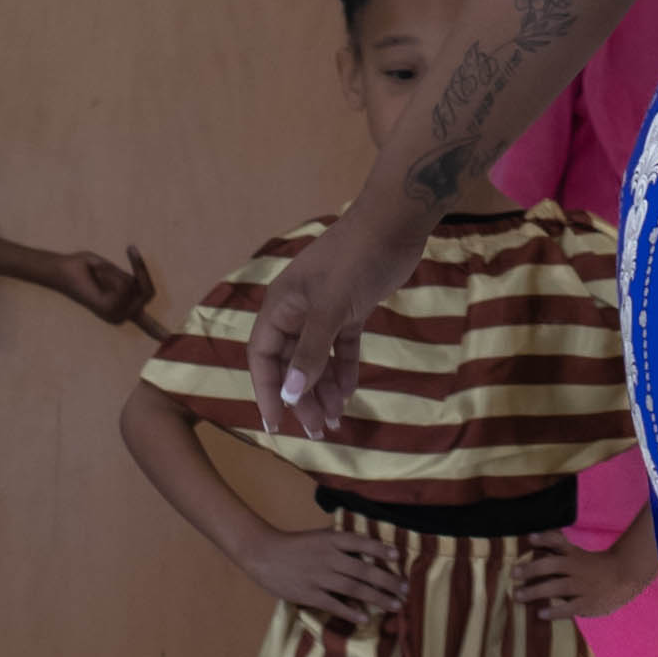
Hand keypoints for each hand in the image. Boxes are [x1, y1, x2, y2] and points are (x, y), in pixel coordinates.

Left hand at [43, 243, 156, 326]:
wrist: (63, 269)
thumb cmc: (84, 268)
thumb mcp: (113, 273)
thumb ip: (129, 283)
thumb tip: (138, 296)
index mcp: (121, 309)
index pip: (147, 324)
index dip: (159, 330)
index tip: (170, 341)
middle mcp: (120, 315)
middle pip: (147, 290)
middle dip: (139, 269)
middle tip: (130, 248)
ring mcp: (115, 314)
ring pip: (133, 285)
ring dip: (117, 272)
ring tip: (98, 272)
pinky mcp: (109, 309)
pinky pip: (124, 286)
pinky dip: (112, 274)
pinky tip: (97, 276)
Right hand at [243, 525, 408, 626]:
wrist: (263, 553)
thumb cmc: (295, 545)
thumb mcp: (319, 536)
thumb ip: (341, 543)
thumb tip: (367, 549)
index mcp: (331, 540)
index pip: (360, 542)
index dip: (380, 548)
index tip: (398, 556)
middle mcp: (328, 557)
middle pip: (364, 570)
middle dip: (388, 580)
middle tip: (405, 589)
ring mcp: (319, 576)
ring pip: (354, 588)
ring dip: (377, 597)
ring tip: (395, 605)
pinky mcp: (309, 593)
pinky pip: (334, 604)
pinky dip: (350, 611)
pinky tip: (365, 618)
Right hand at [250, 222, 395, 436]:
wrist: (394, 224)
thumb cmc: (356, 260)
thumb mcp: (332, 307)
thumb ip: (310, 351)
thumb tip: (290, 393)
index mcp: (280, 307)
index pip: (263, 358)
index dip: (267, 392)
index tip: (275, 425)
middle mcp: (296, 311)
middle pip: (290, 364)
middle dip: (300, 398)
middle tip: (316, 432)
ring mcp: (324, 311)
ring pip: (316, 360)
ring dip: (322, 390)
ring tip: (332, 422)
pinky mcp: (350, 310)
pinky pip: (339, 349)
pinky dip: (343, 371)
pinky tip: (347, 395)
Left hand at [510, 529, 655, 624]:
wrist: (626, 576)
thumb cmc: (596, 565)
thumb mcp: (578, 553)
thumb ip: (557, 546)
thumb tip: (532, 538)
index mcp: (575, 555)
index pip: (559, 542)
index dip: (545, 539)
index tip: (529, 538)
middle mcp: (577, 568)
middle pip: (552, 565)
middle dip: (531, 569)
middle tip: (513, 573)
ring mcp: (583, 586)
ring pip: (557, 587)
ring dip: (536, 591)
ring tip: (518, 595)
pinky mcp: (588, 603)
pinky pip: (569, 608)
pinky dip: (555, 611)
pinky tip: (540, 614)